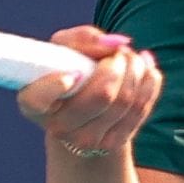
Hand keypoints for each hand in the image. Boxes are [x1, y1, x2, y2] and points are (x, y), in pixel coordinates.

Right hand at [16, 26, 161, 157]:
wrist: (84, 112)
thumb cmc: (70, 71)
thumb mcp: (66, 49)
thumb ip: (82, 38)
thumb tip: (115, 44)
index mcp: (35, 103)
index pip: (38, 99)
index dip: (56, 85)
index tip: (74, 73)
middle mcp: (58, 127)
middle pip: (102, 95)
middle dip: (119, 64)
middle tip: (118, 52)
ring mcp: (87, 140)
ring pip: (126, 101)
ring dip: (136, 69)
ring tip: (130, 58)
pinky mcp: (114, 143)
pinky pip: (142, 107)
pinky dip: (149, 81)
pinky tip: (144, 69)